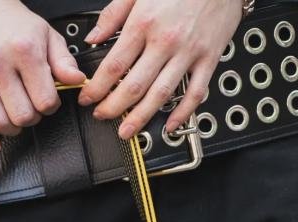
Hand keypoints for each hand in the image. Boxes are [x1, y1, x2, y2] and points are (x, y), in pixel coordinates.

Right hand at [0, 0, 85, 150]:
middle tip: (32, 107)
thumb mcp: (47, 35)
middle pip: (22, 115)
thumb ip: (64, 61)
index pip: (45, 100)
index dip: (51, 106)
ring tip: (16, 118)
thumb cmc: (15, 24)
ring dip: (12, 128)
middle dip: (32, 118)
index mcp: (23, 50)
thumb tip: (78, 82)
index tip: (48, 100)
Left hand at [78, 0, 242, 138]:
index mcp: (144, 22)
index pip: (114, 66)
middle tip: (102, 116)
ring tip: (127, 131)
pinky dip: (182, 113)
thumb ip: (113, 14)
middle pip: (134, 86)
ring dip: (141, 118)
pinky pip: (195, 93)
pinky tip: (169, 125)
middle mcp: (166, 41)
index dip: (97, 87)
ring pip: (160, 95)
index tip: (88, 98)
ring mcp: (188, 52)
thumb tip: (92, 37)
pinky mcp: (209, 58)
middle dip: (113, 108)